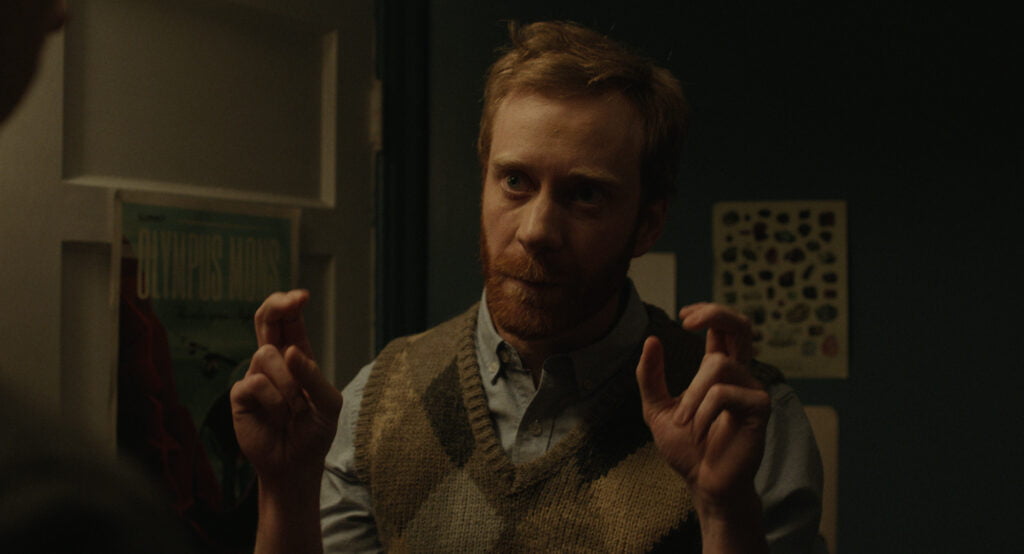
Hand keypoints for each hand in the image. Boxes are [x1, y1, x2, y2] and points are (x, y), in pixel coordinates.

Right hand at [230, 290, 341, 482]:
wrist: (296, 464)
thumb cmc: (315, 431)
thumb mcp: (328, 404)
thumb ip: (313, 377)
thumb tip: (289, 351)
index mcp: (297, 357)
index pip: (289, 321)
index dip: (290, 304)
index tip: (301, 296)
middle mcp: (274, 362)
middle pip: (265, 320)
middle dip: (275, 306)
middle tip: (291, 301)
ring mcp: (255, 376)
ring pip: (266, 355)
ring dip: (288, 382)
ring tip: (295, 408)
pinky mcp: (241, 396)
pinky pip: (256, 383)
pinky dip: (274, 401)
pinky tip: (279, 417)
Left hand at [636, 302, 770, 516]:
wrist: (703, 484)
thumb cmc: (686, 449)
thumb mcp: (657, 409)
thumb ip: (650, 377)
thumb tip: (651, 340)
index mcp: (719, 371)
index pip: (724, 328)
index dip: (708, 312)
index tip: (683, 315)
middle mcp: (740, 375)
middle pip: (741, 325)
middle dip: (716, 314)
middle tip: (687, 321)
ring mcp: (753, 390)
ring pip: (717, 365)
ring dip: (691, 395)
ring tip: (684, 424)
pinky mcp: (760, 408)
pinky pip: (723, 394)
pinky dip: (702, 413)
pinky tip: (700, 433)